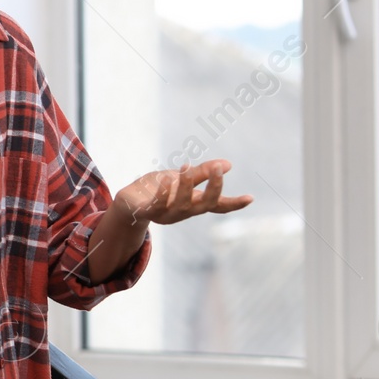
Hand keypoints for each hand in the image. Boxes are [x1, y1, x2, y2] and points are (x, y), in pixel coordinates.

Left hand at [115, 158, 252, 226]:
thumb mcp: (181, 178)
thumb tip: (228, 164)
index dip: (234, 203)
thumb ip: (201, 173)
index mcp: (194, 203)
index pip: (218, 205)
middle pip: (204, 205)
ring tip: (187, 167)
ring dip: (186, 186)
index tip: (250, 197)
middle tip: (218, 169)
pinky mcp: (148, 212)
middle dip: (213, 188)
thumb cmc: (157, 189)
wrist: (128, 202)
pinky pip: (158, 205)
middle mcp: (184, 211)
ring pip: (181, 205)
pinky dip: (164, 192)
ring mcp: (166, 214)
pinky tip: (167, 179)